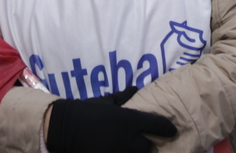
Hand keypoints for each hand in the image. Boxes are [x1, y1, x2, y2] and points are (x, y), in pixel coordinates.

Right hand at [46, 94, 175, 152]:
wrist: (63, 127)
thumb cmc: (86, 111)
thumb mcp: (105, 101)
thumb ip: (122, 97)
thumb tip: (135, 89)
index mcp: (128, 120)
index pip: (155, 125)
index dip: (166, 128)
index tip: (172, 130)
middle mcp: (126, 139)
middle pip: (147, 147)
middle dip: (147, 146)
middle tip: (145, 144)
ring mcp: (117, 152)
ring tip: (133, 149)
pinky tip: (122, 152)